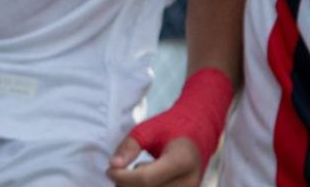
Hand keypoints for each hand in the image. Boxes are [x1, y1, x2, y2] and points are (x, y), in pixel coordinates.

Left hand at [107, 68, 228, 186]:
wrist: (199, 132)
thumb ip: (130, 147)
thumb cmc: (171, 127)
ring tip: (129, 176)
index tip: (110, 169)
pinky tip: (142, 181)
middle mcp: (189, 181)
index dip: (123, 177)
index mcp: (182, 160)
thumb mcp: (148, 129)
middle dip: (126, 185)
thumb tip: (113, 165)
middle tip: (117, 172)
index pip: (146, 179)